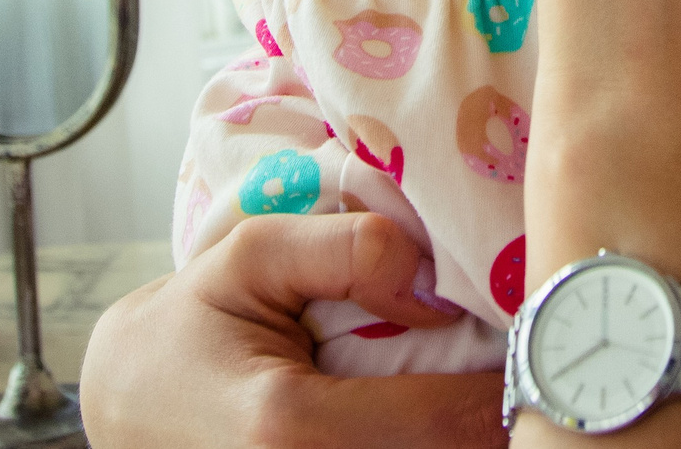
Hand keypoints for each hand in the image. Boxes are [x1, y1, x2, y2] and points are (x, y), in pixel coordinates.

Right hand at [79, 214, 504, 448]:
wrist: (129, 405)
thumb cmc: (193, 328)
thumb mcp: (250, 255)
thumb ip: (345, 250)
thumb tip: (429, 280)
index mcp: (290, 427)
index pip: (446, 422)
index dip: (512, 389)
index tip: (552, 347)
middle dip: (503, 419)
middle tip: (543, 368)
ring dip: (472, 434)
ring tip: (504, 388)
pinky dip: (439, 441)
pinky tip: (454, 415)